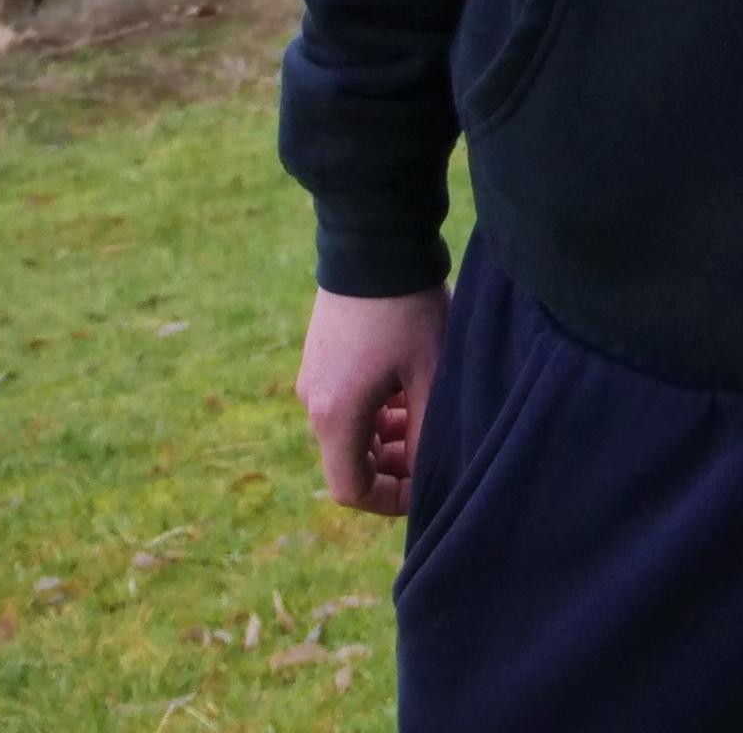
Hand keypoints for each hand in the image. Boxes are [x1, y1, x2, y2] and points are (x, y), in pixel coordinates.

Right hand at [299, 284, 449, 516]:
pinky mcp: (319, 356)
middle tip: (432, 449)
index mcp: (335, 415)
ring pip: (349, 431)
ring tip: (424, 414)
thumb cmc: (408, 311)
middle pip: (349, 461)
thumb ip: (426, 437)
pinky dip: (375, 410)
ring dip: (386, 436)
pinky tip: (408, 388)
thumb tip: (427, 476)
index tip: (427, 487)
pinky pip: (344, 403)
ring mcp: (311, 377)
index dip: (391, 501)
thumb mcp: (431, 378)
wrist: (375, 241)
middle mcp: (312, 402)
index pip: (350, 490)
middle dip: (393, 466)